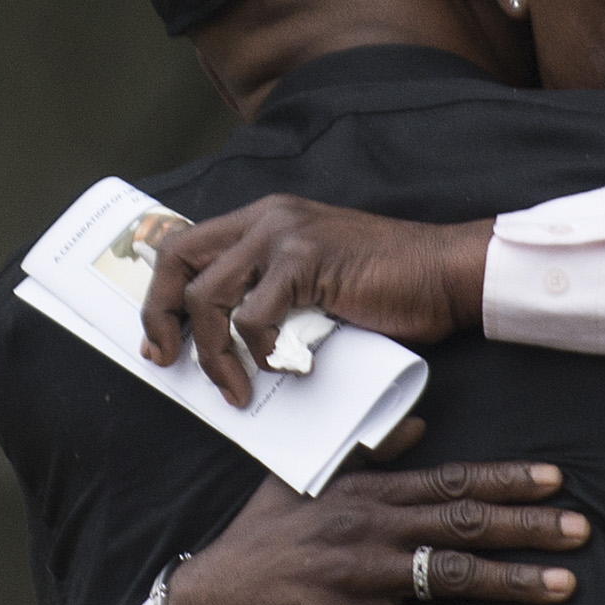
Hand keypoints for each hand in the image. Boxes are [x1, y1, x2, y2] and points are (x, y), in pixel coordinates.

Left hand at [139, 198, 492, 405]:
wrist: (446, 275)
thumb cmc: (389, 287)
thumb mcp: (313, 281)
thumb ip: (271, 291)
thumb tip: (223, 342)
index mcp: (263, 218)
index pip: (187, 246)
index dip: (162, 294)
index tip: (158, 340)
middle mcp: (266, 218)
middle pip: (179, 259)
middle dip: (161, 314)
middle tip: (167, 358)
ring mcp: (284, 234)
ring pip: (210, 295)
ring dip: (214, 353)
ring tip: (236, 387)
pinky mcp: (305, 261)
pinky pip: (254, 316)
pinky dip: (262, 352)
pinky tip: (289, 366)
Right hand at [167, 460, 588, 604]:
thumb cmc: (256, 547)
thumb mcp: (302, 485)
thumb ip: (364, 455)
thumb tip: (416, 424)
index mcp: (363, 494)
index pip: (449, 481)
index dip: (506, 480)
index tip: (556, 480)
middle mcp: (369, 530)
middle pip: (464, 522)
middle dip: (528, 526)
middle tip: (582, 530)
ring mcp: (361, 579)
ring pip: (453, 575)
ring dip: (514, 581)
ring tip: (566, 586)